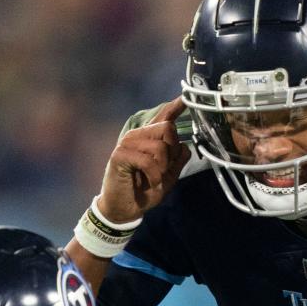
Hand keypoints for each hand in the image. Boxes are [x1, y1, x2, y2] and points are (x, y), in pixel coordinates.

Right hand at [97, 97, 190, 221]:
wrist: (125, 208)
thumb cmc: (145, 191)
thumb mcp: (168, 175)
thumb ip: (177, 159)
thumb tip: (186, 145)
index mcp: (149, 138)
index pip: (164, 117)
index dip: (176, 106)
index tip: (185, 97)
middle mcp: (138, 136)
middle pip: (168, 129)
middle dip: (172, 153)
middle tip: (163, 170)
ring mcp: (127, 143)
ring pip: (160, 147)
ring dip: (162, 168)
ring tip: (154, 178)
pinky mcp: (120, 155)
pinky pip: (148, 161)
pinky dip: (154, 175)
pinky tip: (150, 182)